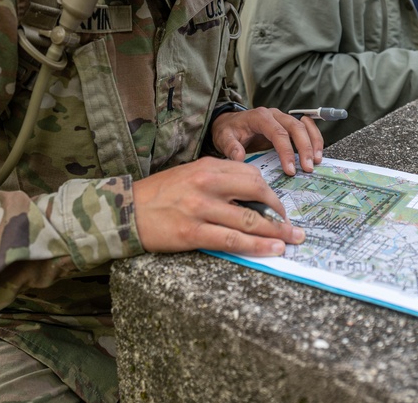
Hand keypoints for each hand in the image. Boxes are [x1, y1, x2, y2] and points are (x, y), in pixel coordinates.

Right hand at [131, 157, 304, 255]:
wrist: (126, 210)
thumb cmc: (159, 194)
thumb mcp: (189, 174)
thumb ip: (218, 179)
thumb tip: (250, 193)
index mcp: (207, 167)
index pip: (251, 174)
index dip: (270, 191)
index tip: (278, 205)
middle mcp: (206, 184)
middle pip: (256, 193)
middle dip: (279, 211)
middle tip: (292, 225)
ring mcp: (200, 208)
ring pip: (249, 219)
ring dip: (275, 231)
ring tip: (291, 240)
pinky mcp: (193, 232)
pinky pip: (233, 240)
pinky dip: (257, 246)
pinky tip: (272, 249)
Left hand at [210, 106, 322, 175]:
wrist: (229, 124)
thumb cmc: (228, 131)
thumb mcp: (224, 138)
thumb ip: (231, 147)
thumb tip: (239, 158)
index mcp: (260, 117)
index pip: (278, 133)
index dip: (286, 151)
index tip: (290, 170)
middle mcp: (274, 115)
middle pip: (296, 128)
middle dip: (305, 148)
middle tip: (309, 168)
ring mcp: (283, 118)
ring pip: (305, 126)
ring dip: (314, 143)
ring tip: (318, 161)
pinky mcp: (287, 125)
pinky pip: (306, 128)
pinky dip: (314, 139)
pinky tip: (317, 153)